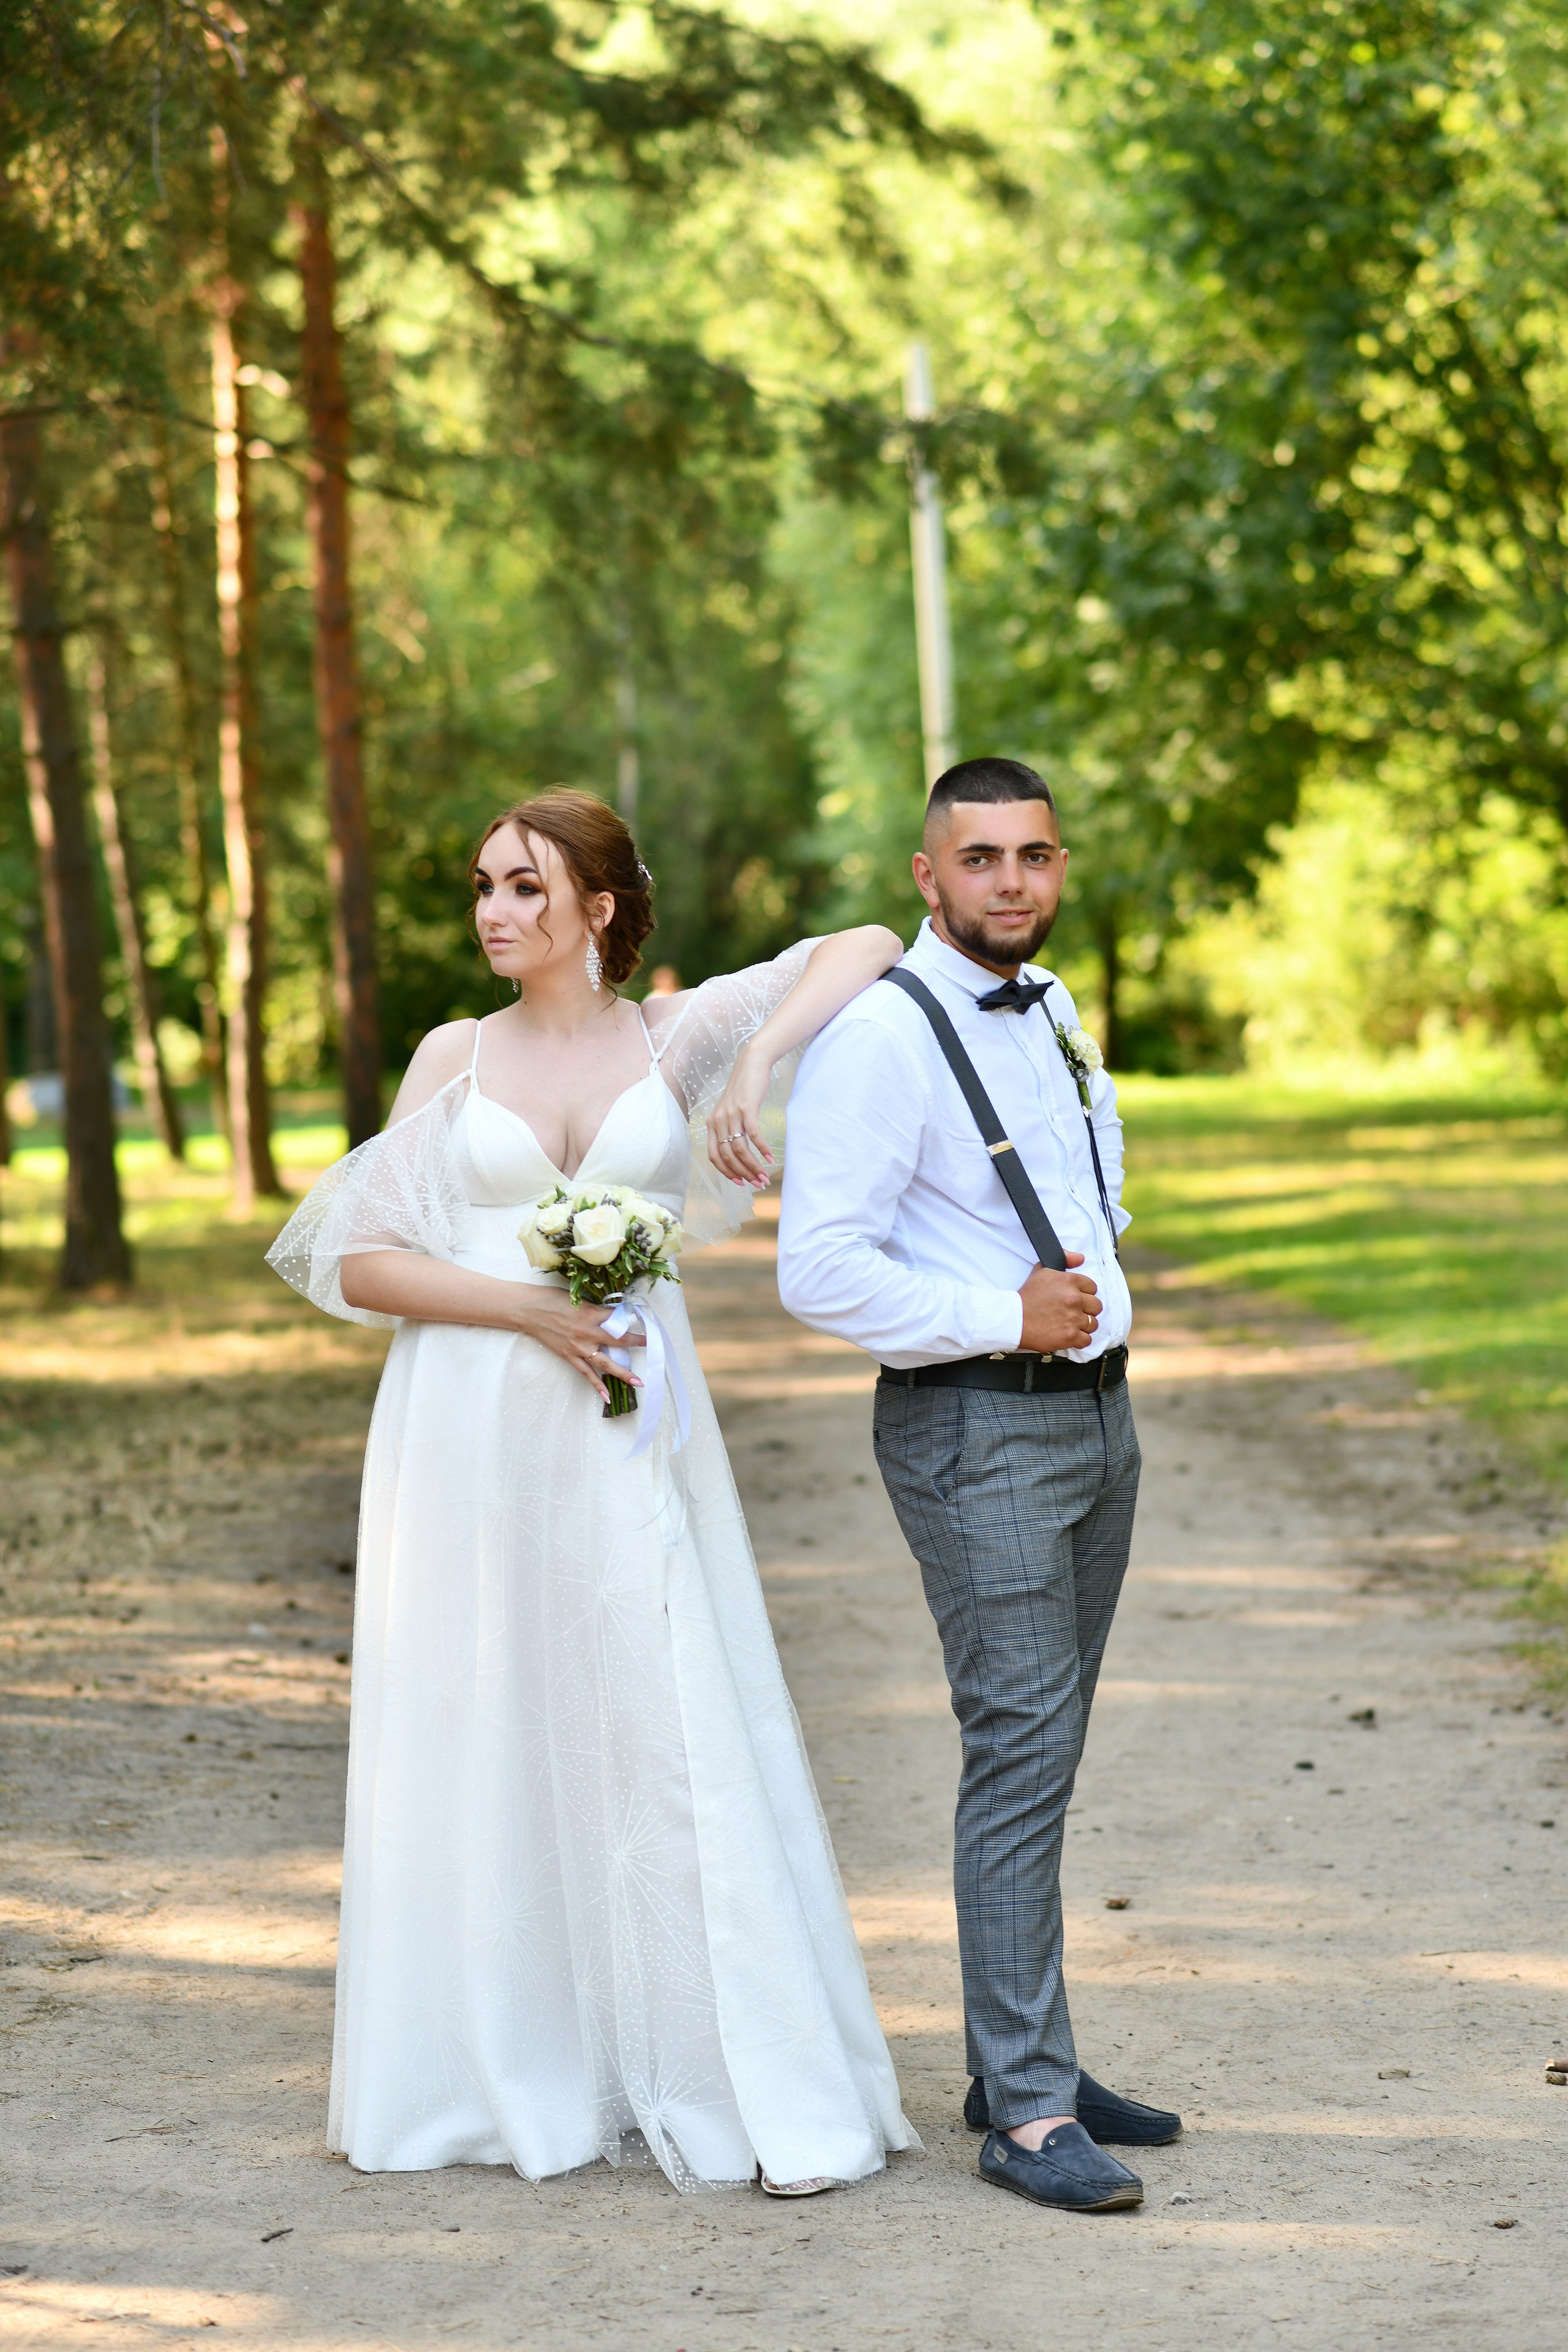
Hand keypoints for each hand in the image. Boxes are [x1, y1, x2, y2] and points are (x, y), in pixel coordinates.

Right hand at [514, 1289, 644, 1404]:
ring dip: (623, 1373)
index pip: (619, 1319)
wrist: (528, 1310)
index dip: (634, 1322)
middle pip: (618, 1341)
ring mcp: (578, 1347)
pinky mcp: (569, 1356)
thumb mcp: (578, 1298)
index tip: (647, 1325)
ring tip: (638, 1382)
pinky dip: (597, 1385)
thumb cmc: (551, 1299)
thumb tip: (612, 1315)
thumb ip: (595, 1309)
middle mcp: (588, 1332)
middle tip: (652, 1349)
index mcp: (591, 1314)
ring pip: (605, 1363)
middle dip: (637, 1345)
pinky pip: (586, 1373)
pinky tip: (607, 1395)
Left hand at [707, 1041, 774, 1190]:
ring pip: (740, 1149)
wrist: (751, 1064)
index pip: (714, 1156)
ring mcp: (731, 1114)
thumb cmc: (743, 1090)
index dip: (726, 1172)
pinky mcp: (747, 1108)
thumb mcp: (730, 1110)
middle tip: (758, 1184)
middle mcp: (718, 1120)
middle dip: (743, 1174)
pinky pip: (754, 1134)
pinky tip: (770, 1158)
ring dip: (753, 1166)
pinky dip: (762, 1149)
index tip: (740, 1183)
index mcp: (712, 1123)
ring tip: (765, 1176)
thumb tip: (737, 1152)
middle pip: (727, 1156)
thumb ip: (729, 1129)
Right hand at [1017, 1253, 1101, 1354]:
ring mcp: (1073, 1318)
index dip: (1083, 1293)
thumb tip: (1080, 1258)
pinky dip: (1079, 1339)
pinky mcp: (1070, 1336)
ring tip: (1070, 1324)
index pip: (1092, 1288)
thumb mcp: (1042, 1270)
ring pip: (1093, 1323)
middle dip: (1086, 1309)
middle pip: (1096, 1306)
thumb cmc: (1026, 1297)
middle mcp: (1074, 1299)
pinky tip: (1069, 1334)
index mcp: (1069, 1281)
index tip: (1075, 1298)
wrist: (1013, 1320)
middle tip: (1073, 1312)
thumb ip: (1065, 1259)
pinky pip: (1087, 1340)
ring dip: (1083, 1325)